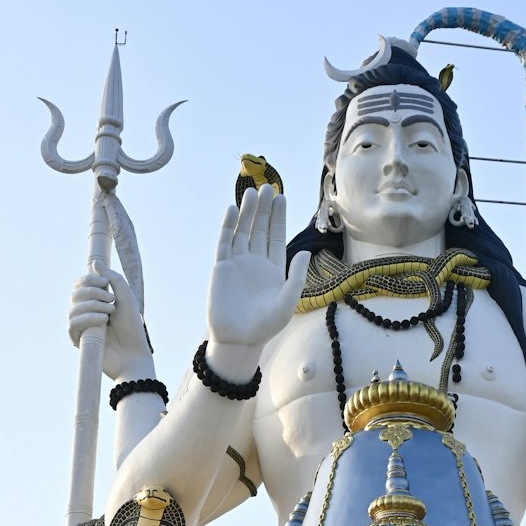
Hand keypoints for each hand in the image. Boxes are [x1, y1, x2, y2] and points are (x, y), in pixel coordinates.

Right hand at [69, 261, 152, 380]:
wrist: (134, 352)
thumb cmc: (132, 326)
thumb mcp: (126, 296)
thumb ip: (112, 278)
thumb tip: (94, 264)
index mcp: (95, 301)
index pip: (80, 284)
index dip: (89, 280)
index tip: (106, 283)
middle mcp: (85, 312)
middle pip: (75, 294)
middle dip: (93, 292)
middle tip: (111, 300)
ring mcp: (81, 326)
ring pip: (73, 308)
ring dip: (93, 306)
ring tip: (110, 312)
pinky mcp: (78, 340)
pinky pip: (73, 324)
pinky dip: (87, 319)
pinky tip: (102, 321)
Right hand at [207, 184, 310, 352]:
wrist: (239, 340)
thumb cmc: (266, 325)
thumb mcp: (288, 301)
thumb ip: (296, 276)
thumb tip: (303, 251)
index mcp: (274, 268)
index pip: (276, 235)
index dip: (278, 216)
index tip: (280, 196)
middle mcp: (256, 262)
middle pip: (259, 228)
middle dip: (264, 208)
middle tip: (267, 186)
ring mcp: (237, 263)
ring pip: (242, 231)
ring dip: (246, 212)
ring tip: (252, 192)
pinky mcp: (221, 268)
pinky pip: (225, 242)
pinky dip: (228, 226)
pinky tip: (232, 210)